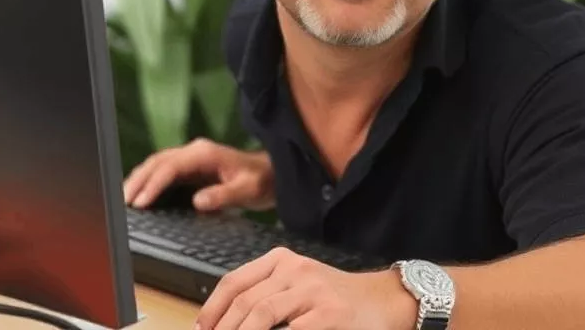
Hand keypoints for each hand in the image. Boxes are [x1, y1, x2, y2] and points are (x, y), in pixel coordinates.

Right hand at [123, 138, 275, 212]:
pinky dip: (147, 181)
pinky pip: (162, 171)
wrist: (269, 174)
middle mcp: (194, 151)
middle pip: (157, 162)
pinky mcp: (188, 168)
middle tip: (123, 203)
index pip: (171, 167)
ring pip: (156, 164)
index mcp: (204, 153)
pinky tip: (138, 194)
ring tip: (124, 200)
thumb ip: (223, 195)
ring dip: (138, 180)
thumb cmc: (259, 181)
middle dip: (137, 181)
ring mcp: (190, 158)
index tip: (141, 203)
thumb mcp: (246, 190)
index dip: (153, 184)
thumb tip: (197, 201)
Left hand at [193, 247, 417, 329]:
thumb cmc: (334, 298)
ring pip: (261, 315)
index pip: (234, 282)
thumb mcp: (297, 285)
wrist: (382, 301)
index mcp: (282, 260)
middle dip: (223, 328)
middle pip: (244, 301)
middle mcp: (295, 270)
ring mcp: (312, 291)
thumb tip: (226, 321)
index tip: (201, 329)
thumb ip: (265, 296)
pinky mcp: (329, 314)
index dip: (212, 310)